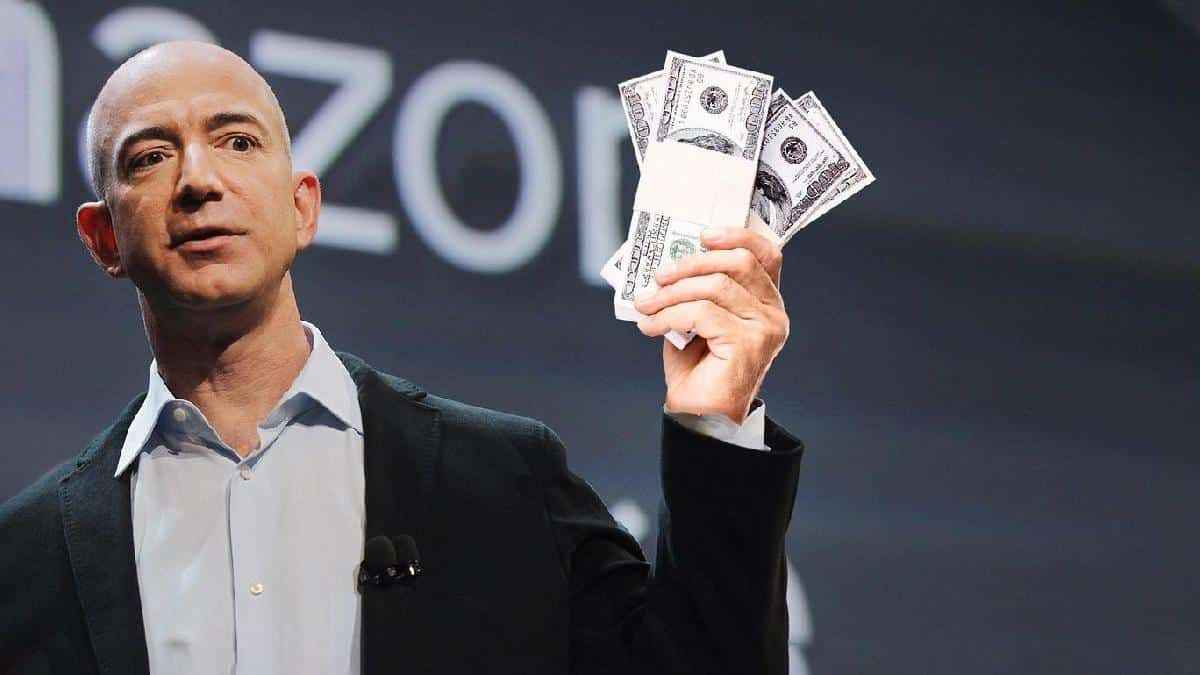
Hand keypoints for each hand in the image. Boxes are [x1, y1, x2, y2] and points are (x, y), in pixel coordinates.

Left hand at [633, 212, 788, 422]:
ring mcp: (765, 329)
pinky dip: (667, 316)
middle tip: (658, 276)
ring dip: (671, 293)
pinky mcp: (748, 344)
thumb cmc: (698, 369)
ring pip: (715, 287)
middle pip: (738, 263)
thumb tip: (668, 260)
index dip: (736, 236)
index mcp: (766, 302)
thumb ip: (696, 289)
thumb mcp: (696, 318)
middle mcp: (774, 313)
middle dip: (691, 263)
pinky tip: (649, 327)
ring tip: (646, 305)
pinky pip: (701, 313)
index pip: (766, 254)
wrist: (699, 416)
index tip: (702, 235)